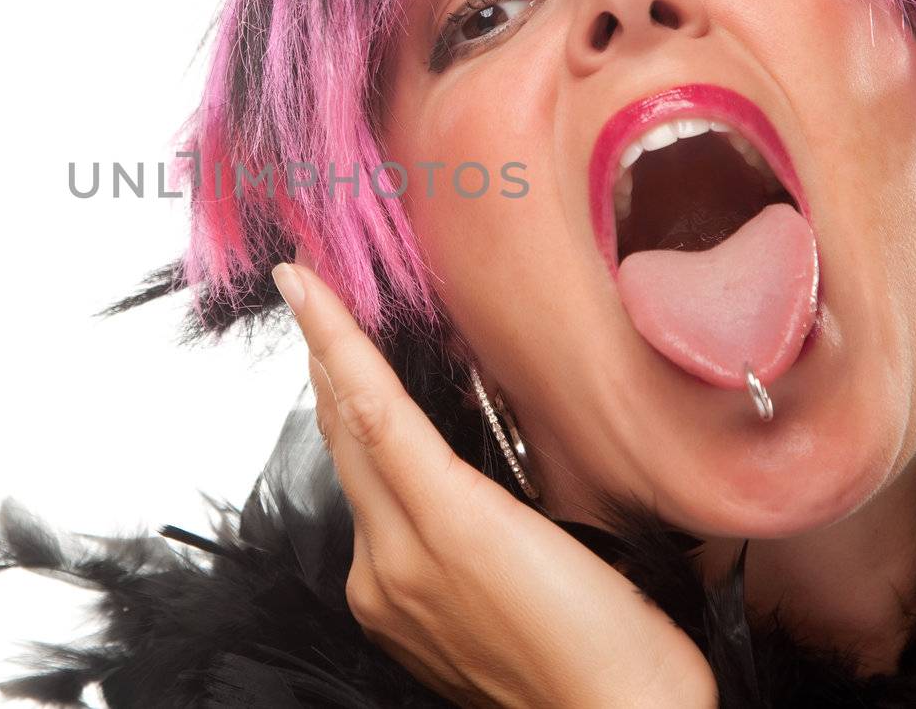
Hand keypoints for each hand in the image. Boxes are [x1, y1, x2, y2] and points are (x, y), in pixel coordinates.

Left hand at [270, 260, 718, 708]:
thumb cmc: (616, 636)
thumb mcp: (568, 526)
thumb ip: (492, 469)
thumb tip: (440, 416)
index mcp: (444, 529)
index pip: (372, 409)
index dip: (335, 336)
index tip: (299, 279)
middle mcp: (395, 563)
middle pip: (349, 436)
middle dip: (328, 361)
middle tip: (311, 293)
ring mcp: (387, 594)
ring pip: (355, 476)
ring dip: (346, 413)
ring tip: (345, 351)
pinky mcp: (391, 620)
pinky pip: (368, 522)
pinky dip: (370, 475)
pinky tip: (387, 453)